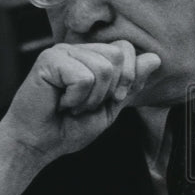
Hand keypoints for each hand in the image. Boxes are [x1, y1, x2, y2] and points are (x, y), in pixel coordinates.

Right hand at [0, 41, 160, 194]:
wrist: (39, 144)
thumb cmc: (69, 127)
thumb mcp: (111, 106)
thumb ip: (131, 83)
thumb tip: (155, 58)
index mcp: (92, 57)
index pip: (125, 49)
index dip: (126, 79)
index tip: (109, 100)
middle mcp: (77, 49)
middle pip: (117, 57)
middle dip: (108, 90)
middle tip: (84, 104)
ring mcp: (62, 51)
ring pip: (103, 68)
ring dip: (91, 98)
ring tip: (71, 105)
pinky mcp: (49, 60)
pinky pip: (83, 78)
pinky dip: (76, 99)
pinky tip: (60, 103)